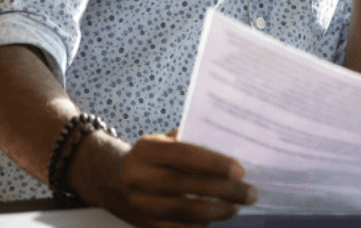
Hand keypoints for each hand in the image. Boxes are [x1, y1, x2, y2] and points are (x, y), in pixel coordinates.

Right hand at [76, 129, 256, 227]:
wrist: (110, 179)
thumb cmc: (149, 157)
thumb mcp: (162, 140)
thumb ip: (189, 141)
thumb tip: (230, 144)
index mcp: (147, 150)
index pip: (184, 155)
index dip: (214, 163)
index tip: (240, 170)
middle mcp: (139, 177)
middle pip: (188, 187)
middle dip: (225, 192)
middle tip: (250, 193)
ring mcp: (140, 204)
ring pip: (185, 212)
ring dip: (217, 212)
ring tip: (236, 207)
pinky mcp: (143, 224)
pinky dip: (201, 226)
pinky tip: (217, 220)